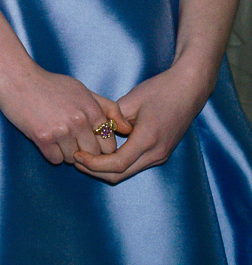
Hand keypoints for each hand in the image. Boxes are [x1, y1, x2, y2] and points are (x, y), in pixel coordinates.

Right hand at [0, 59, 132, 168]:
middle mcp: (79, 122)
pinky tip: (46, 139)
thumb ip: (108, 109)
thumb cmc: (50, 84)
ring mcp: (61, 131)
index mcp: (92, 110)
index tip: (90, 142)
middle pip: (93, 155)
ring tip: (57, 136)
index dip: (100, 147)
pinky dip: (51, 153)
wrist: (17, 78)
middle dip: (85, 152)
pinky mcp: (42, 138)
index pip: (109, 144)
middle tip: (72, 140)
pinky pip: (55, 160)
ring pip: (73, 159)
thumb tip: (127, 129)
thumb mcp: (83, 90)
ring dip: (66, 153)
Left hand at [69, 66, 205, 181]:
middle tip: (76, 159)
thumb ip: (112, 119)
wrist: (189, 89)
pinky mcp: (161, 153)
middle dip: (95, 170)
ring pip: (127, 172)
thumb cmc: (161, 90)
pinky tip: (103, 153)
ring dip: (105, 169)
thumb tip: (95, 131)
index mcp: (148, 139)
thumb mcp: (132, 100)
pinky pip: (135, 165)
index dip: (93, 164)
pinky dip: (117, 164)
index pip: (116, 164)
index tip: (77, 155)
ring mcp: (160, 155)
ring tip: (86, 157)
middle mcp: (156, 153)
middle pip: (120, 174)